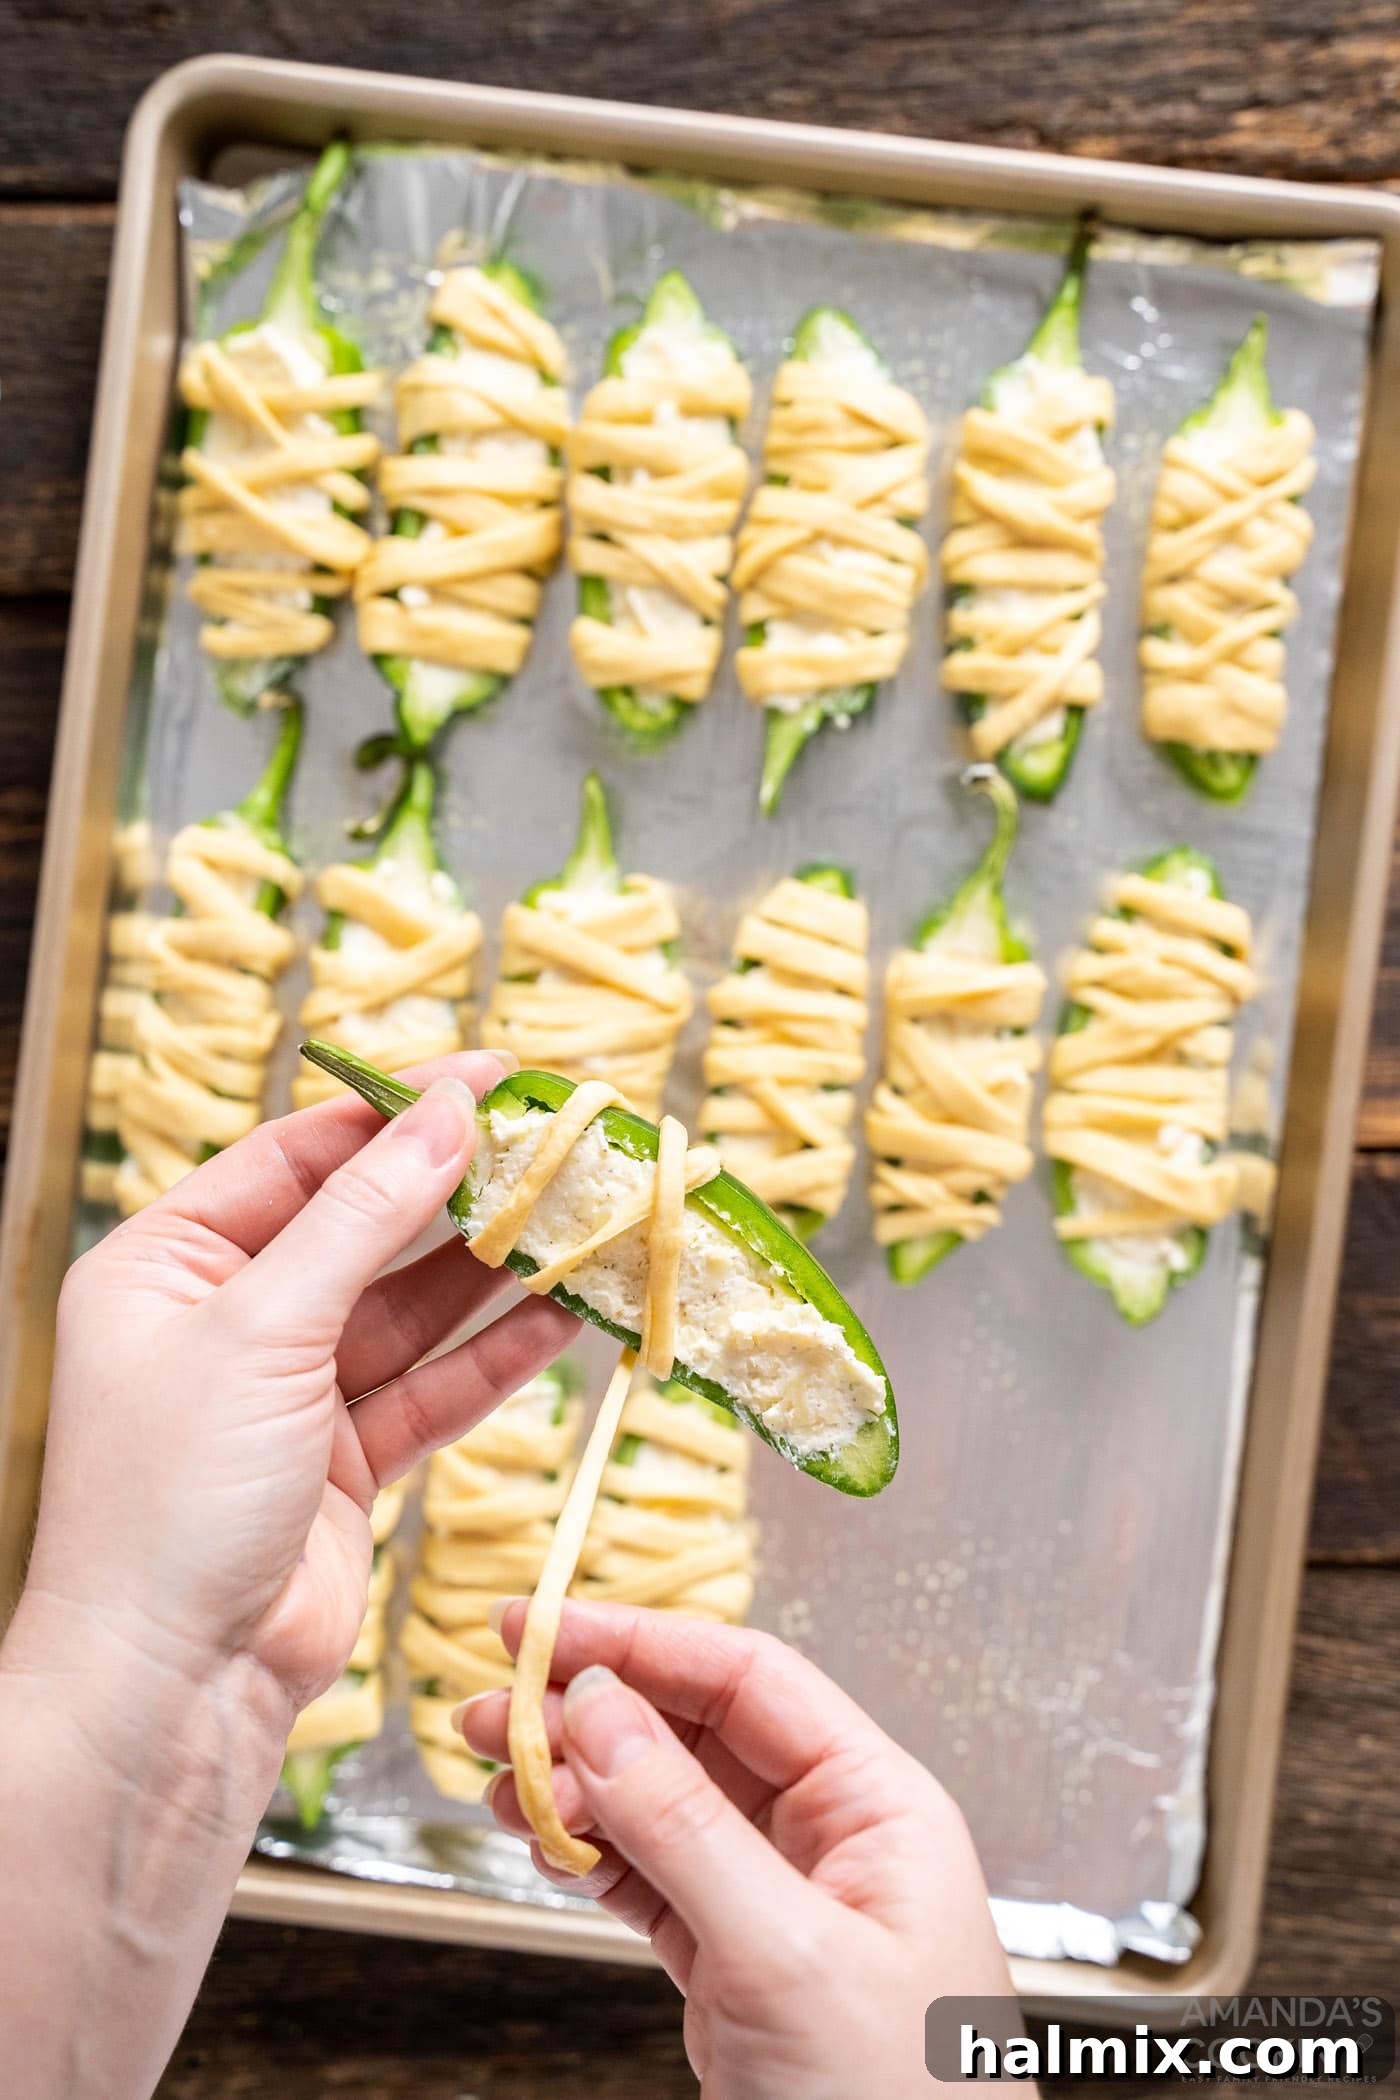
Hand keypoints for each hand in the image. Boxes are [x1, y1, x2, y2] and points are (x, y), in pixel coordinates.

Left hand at [21, 1054, 576, 1721]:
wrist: (169, 1689)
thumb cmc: (172, 1497)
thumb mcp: (263, 1328)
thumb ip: (363, 1216)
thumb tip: (446, 1114)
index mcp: (165, 1264)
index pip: (296, 1155)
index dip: (395, 1109)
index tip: (492, 1075)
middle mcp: (225, 1320)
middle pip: (361, 1228)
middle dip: (457, 1191)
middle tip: (556, 1142)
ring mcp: (287, 1395)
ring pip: (409, 1311)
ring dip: (493, 1273)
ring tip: (581, 1221)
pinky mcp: (343, 1463)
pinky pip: (431, 1389)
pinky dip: (495, 1357)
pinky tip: (562, 1320)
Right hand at [462, 1600, 1013, 2099]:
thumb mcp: (786, 1957)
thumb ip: (686, 1828)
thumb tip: (599, 1709)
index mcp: (877, 1807)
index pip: (748, 1680)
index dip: (641, 1644)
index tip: (543, 1630)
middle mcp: (831, 1840)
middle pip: (695, 1734)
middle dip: (591, 1715)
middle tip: (489, 1708)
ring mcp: (780, 1904)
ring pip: (662, 1806)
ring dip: (577, 1786)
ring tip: (494, 1780)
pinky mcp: (737, 1968)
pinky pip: (652, 1879)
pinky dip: (591, 1857)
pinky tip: (543, 1842)